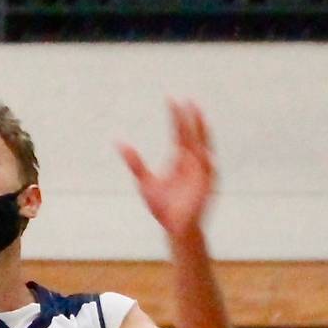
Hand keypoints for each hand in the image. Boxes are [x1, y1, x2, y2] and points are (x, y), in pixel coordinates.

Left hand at [119, 98, 217, 239]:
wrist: (174, 229)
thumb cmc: (163, 207)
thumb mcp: (145, 182)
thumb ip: (135, 163)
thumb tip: (119, 143)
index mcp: (179, 159)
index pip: (179, 133)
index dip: (176, 117)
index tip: (171, 99)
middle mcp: (192, 162)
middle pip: (192, 136)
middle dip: (191, 120)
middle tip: (188, 101)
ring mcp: (201, 173)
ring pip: (203, 148)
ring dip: (203, 134)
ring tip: (200, 118)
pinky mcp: (206, 186)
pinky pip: (208, 172)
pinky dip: (207, 163)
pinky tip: (204, 153)